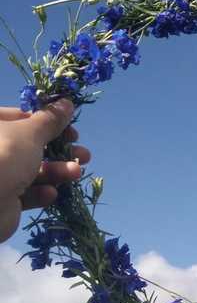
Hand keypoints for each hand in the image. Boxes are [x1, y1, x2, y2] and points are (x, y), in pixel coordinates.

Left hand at [0, 99, 90, 243]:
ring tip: (75, 173)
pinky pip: (26, 193)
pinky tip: (50, 194)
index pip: (21, 117)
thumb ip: (50, 120)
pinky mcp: (3, 199)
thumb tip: (67, 103)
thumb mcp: (30, 133)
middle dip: (59, 150)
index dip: (48, 121)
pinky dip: (40, 192)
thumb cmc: (4, 158)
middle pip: (30, 145)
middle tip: (83, 153)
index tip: (71, 128)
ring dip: (56, 171)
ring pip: (32, 170)